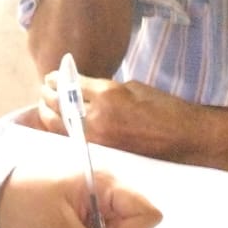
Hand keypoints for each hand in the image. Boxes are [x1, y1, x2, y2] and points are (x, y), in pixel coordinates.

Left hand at [39, 68, 198, 163]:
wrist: (184, 137)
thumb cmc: (165, 108)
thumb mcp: (133, 88)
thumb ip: (106, 89)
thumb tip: (85, 92)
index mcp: (108, 94)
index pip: (71, 84)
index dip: (58, 79)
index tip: (52, 76)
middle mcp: (98, 116)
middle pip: (60, 104)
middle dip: (48, 95)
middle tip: (44, 89)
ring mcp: (98, 137)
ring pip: (61, 125)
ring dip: (48, 113)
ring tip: (43, 106)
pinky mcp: (102, 151)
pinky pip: (73, 139)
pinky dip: (61, 130)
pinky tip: (55, 124)